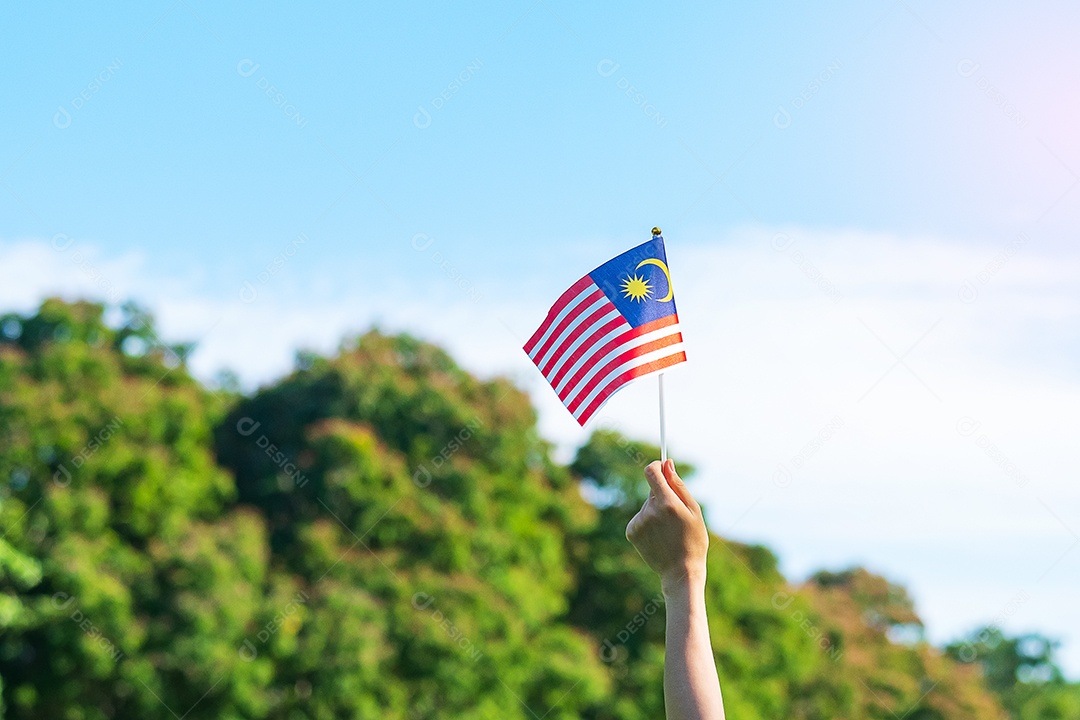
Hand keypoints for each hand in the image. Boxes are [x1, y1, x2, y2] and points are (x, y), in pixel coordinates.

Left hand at [625, 459, 708, 591]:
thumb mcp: (694, 511)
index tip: (662, 469)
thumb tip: (667, 464)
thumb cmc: (693, 540)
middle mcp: (649, 511)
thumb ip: (679, 485)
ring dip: (656, 511)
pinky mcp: (631, 531)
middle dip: (662, 496)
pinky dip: (648, 522)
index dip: (656, 467)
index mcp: (667, 503)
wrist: (680, 572)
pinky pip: (640, 518)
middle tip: (675, 516)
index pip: (651, 472)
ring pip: (647, 506)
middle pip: (652, 491)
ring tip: (668, 531)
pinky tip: (658, 536)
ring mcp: (638, 522)